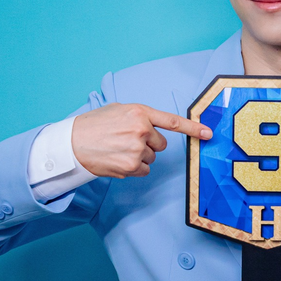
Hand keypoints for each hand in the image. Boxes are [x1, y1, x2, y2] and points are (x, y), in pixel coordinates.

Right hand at [71, 103, 211, 177]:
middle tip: (127, 141)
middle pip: (161, 144)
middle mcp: (141, 130)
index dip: (193, 128)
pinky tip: (118, 160)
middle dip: (148, 144)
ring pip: (151, 158)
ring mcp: (136, 149)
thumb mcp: (118, 110)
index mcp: (139, 112)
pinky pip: (144, 170)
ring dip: (139, 156)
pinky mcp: (131, 166)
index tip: (208, 133)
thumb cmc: (94, 125)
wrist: (72, 143)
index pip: (172, 121)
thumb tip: (155, 127)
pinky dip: (134, 168)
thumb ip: (140, 117)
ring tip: (118, 149)